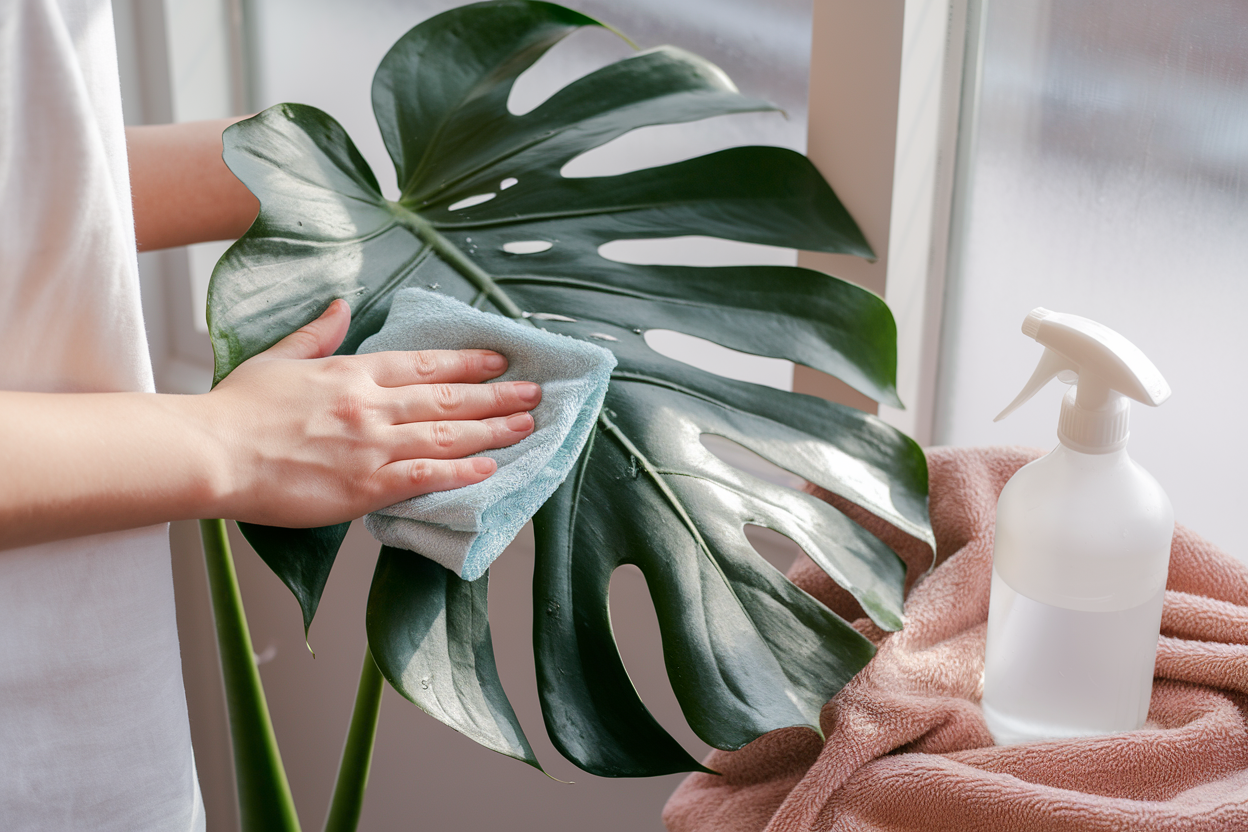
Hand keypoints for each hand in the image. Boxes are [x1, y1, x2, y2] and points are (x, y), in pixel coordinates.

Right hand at [203, 299, 540, 527]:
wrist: (212, 453)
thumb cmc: (237, 409)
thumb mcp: (279, 359)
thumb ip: (316, 335)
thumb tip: (338, 305)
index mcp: (352, 373)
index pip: (424, 363)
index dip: (467, 361)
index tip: (500, 359)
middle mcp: (371, 406)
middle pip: (447, 398)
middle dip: (496, 395)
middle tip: (534, 392)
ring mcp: (371, 446)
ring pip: (447, 436)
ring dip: (493, 429)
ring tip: (527, 424)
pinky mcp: (365, 487)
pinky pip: (425, 478)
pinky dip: (462, 472)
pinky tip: (491, 468)